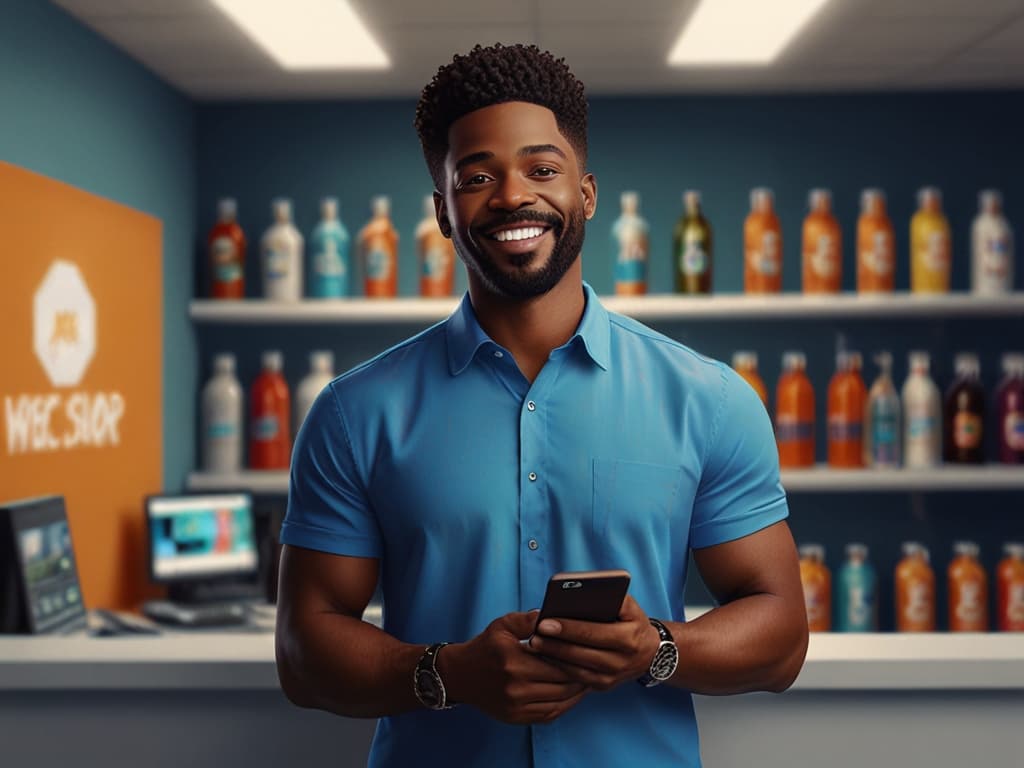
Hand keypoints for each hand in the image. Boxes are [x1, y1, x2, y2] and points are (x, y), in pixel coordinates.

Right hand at [440, 610, 589, 724]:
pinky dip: (564, 705)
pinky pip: (549, 715)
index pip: (558, 663)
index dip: (577, 659)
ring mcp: (516, 706)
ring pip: (560, 702)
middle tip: (594, 665)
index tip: (589, 651)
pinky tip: (571, 694)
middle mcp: (516, 687)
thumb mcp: (503, 625)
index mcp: (514, 662)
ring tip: (587, 679)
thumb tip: (554, 616)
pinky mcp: (516, 718)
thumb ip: (529, 619)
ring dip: (577, 692)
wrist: (460, 675)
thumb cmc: (485, 647)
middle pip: (563, 685)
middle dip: (581, 676)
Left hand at [526, 596, 660, 690]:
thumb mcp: (630, 607)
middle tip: (534, 635)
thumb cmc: (633, 623)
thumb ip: (612, 597)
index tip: (545, 622)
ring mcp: (612, 677)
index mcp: (628, 638)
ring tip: (535, 644)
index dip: (567, 628)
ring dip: (553, 657)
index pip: (593, 632)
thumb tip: (584, 593)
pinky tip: (545, 657)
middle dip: (554, 644)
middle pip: (581, 653)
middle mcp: (621, 661)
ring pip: (576, 669)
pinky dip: (559, 668)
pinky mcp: (603, 686)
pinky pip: (577, 679)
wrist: (650, 654)